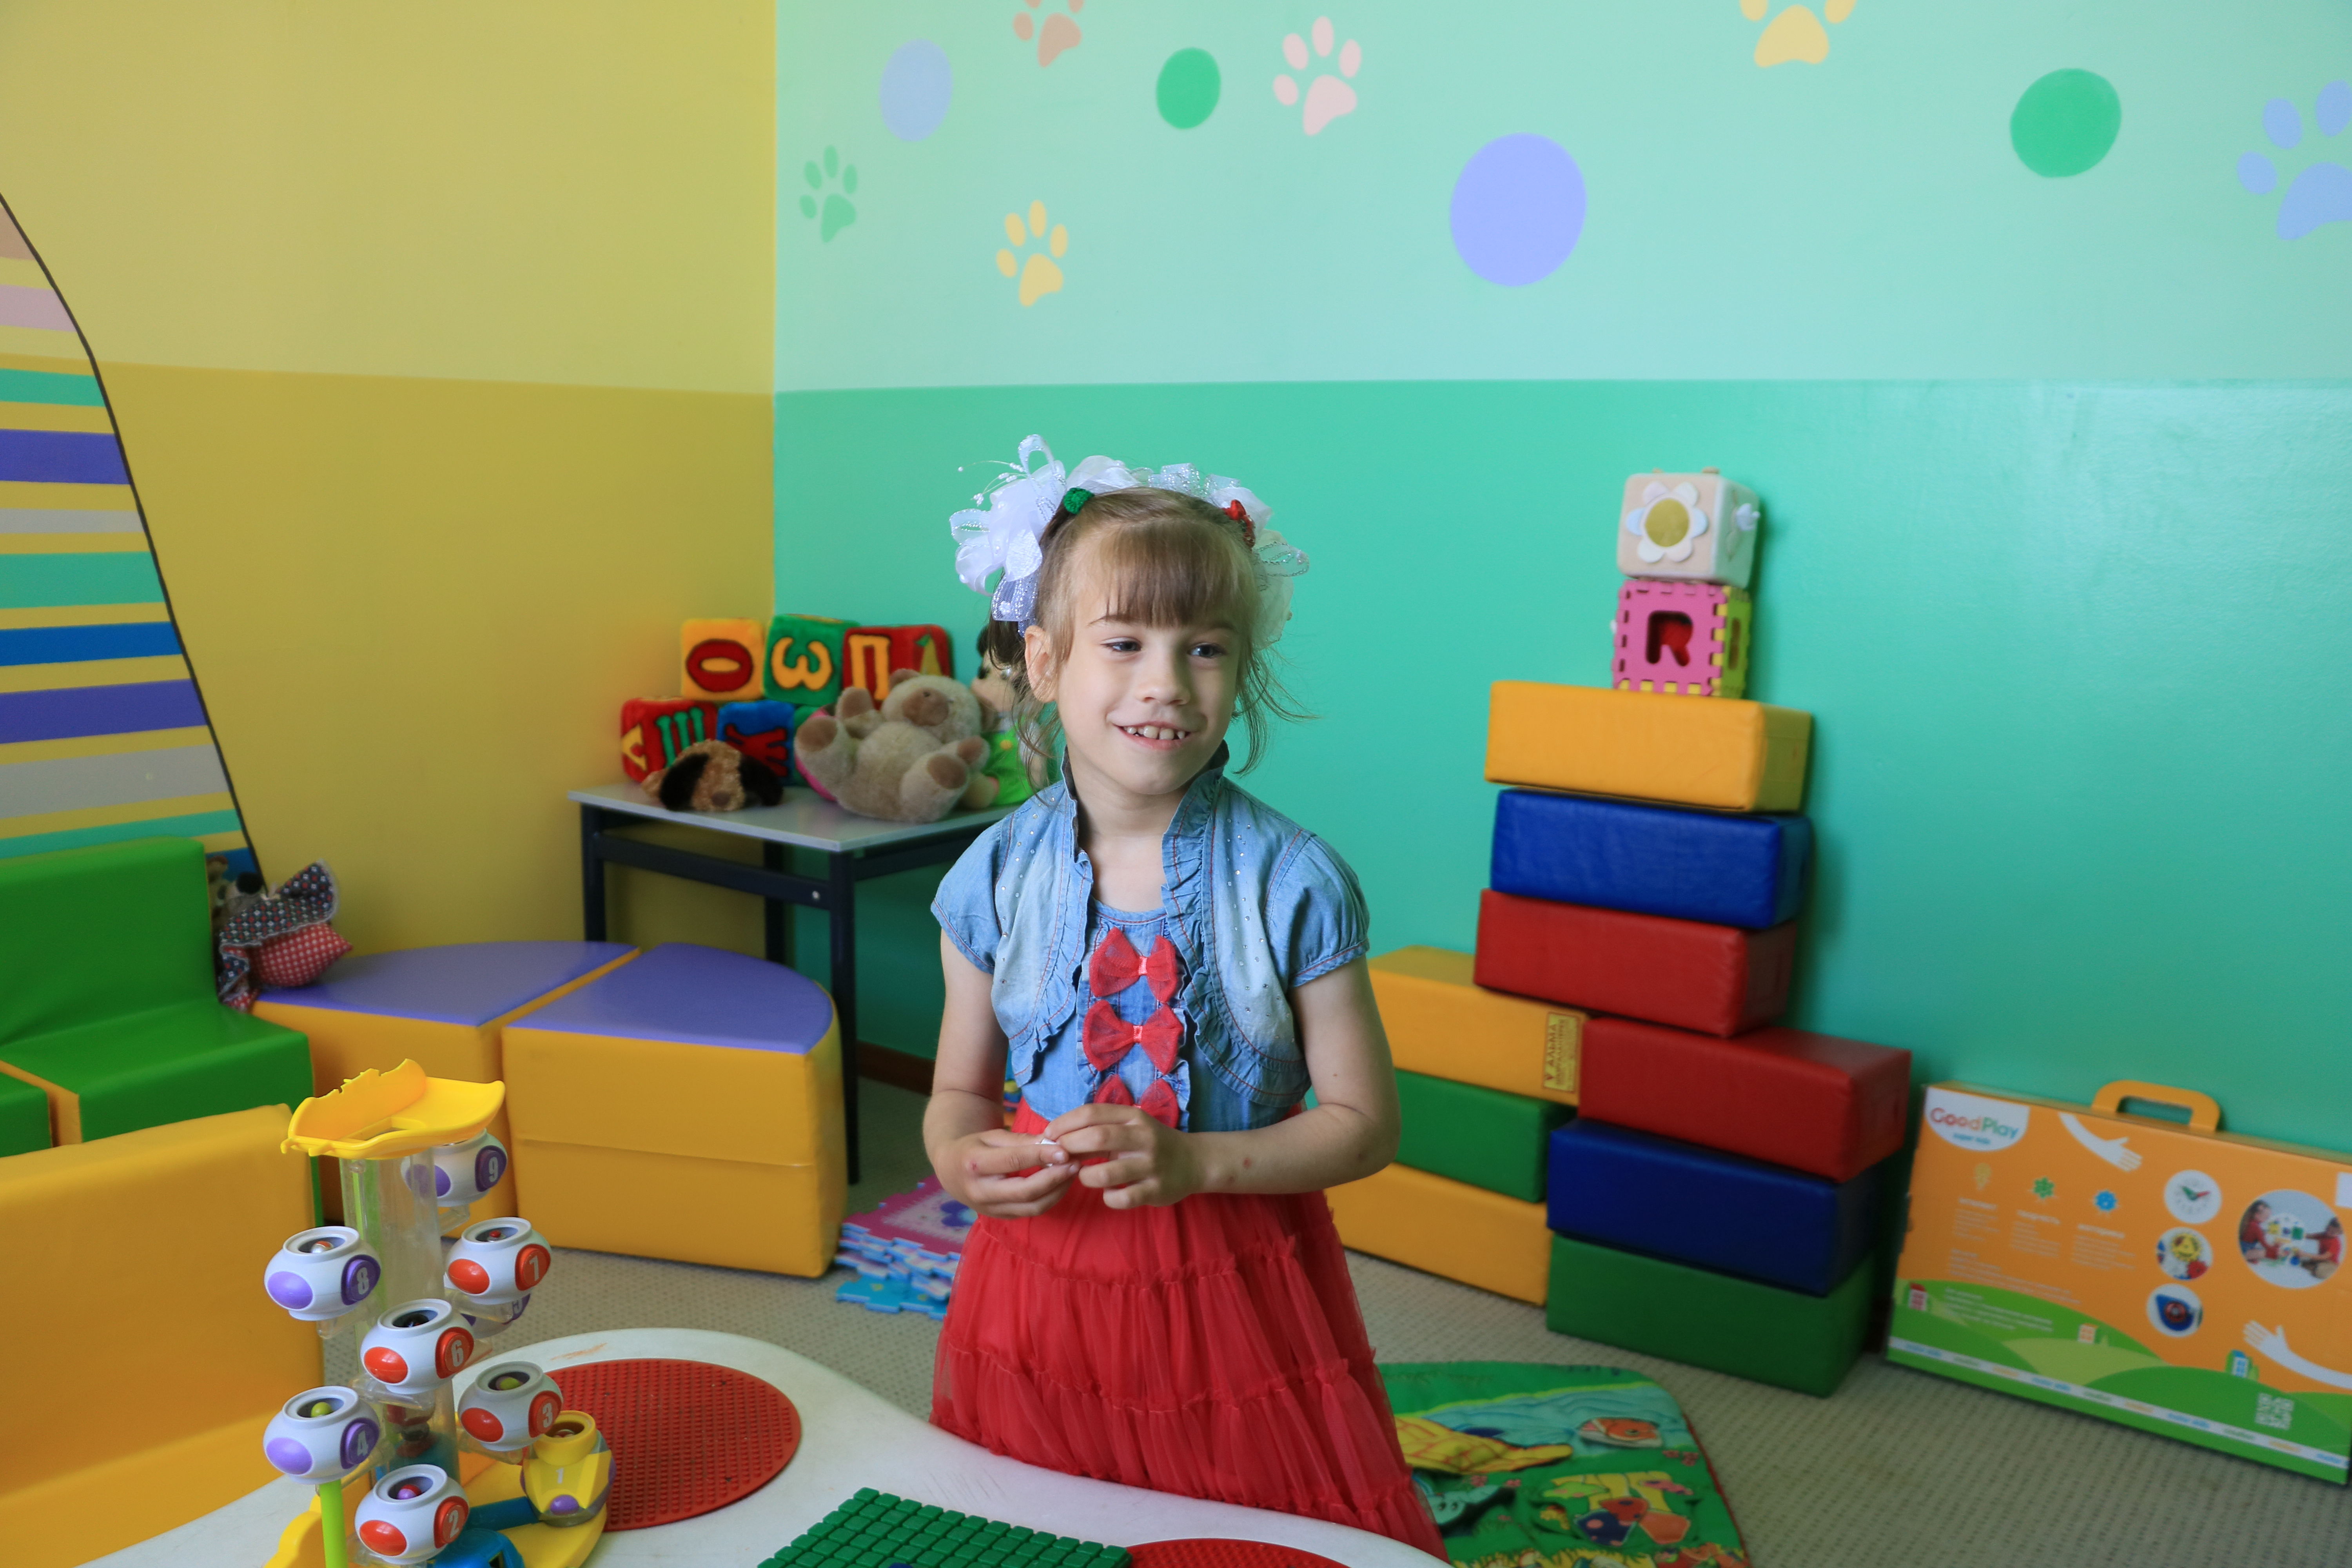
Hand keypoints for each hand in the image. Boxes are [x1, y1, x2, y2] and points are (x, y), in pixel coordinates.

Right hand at [938, 1127, 1075, 1218]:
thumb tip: (1053, 1143)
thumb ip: (1021, 1140)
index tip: (1065, 1150)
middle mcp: (980, 1192)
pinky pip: (1030, 1212)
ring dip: (1057, 1191)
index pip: (1013, 1161)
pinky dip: (1050, 1199)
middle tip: (1075, 1163)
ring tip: (1072, 1172)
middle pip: (1025, 1191)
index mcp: (974, 1164)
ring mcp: (989, 1209)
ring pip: (1032, 1207)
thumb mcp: (992, 1136)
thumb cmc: (974, 1146)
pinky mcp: (1000, 1217)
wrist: (949, 1170)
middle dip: (1054, 1178)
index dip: (1041, 1156)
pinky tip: (1061, 1183)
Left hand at [1045, 1103, 1202, 1208]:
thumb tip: (1055, 1138)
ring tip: (1084, 1176)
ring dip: (1085, 1176)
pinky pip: (1121, 1199)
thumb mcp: (1128, 1128)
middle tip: (1059, 1156)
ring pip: (1105, 1174)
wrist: (1193, 1162)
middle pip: (1097, 1137)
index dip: (1065, 1123)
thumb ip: (1097, 1130)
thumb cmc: (1148, 1143)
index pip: (1092, 1112)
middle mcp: (1143, 1137)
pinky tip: (1109, 1193)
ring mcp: (1151, 1165)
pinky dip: (1108, 1197)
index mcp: (1133, 1117)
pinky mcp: (1156, 1190)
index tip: (1049, 1134)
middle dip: (1070, 1147)